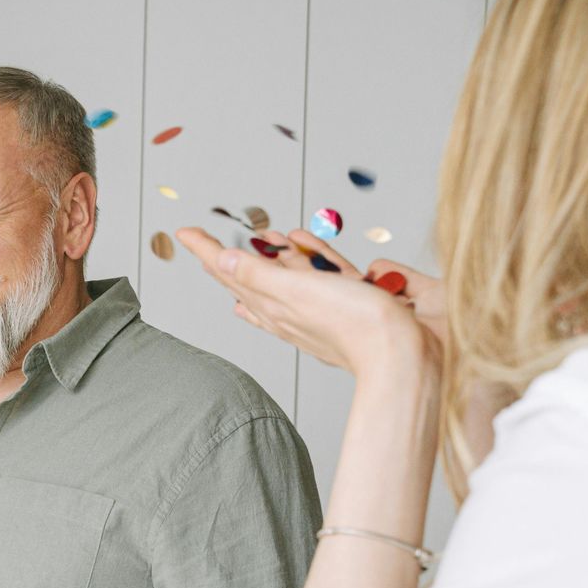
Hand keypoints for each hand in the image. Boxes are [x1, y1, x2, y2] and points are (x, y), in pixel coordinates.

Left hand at [175, 227, 435, 384]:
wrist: (403, 354)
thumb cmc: (356, 326)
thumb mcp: (298, 293)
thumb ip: (258, 276)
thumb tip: (220, 261)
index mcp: (272, 306)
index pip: (229, 273)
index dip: (206, 250)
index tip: (184, 233)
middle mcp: (288, 311)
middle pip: (248, 279)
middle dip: (230, 258)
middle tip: (207, 242)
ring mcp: (314, 313)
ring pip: (282, 280)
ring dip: (271, 258)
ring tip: (262, 240)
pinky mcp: (343, 311)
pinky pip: (317, 284)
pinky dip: (309, 267)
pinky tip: (306, 264)